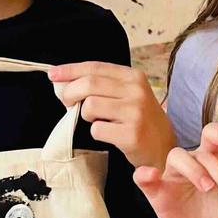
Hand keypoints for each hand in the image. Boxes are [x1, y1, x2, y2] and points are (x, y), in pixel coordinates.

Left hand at [49, 61, 174, 169]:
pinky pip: (96, 129)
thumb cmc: (141, 122)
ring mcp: (135, 113)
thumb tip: (63, 83)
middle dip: (70, 93)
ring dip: (85, 115)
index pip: (95, 67)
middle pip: (89, 84)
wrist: (164, 150)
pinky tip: (109, 135)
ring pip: (90, 106)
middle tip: (66, 103)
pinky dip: (96, 133)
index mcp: (134, 77)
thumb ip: (101, 86)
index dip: (70, 70)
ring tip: (98, 121)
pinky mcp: (131, 134)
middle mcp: (137, 91)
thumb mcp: (128, 96)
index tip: (53, 74)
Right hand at [133, 123, 217, 217]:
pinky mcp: (156, 192)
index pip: (213, 137)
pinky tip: (152, 174)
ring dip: (194, 170)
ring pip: (177, 157)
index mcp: (212, 160)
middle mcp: (192, 162)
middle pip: (200, 150)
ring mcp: (171, 175)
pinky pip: (142, 177)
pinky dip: (144, 173)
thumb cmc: (214, 214)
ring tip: (207, 188)